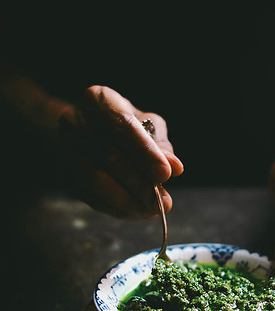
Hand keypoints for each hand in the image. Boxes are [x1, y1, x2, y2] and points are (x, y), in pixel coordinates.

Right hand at [58, 85, 183, 218]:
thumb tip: (175, 167)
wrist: (88, 129)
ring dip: (127, 201)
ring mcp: (64, 148)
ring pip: (95, 180)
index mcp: (97, 98)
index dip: (145, 152)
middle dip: (139, 183)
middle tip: (163, 202)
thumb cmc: (125, 125)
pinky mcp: (63, 174)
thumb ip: (161, 145)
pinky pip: (90, 197)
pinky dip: (116, 208)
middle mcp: (73, 120)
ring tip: (152, 210)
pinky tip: (137, 211)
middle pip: (108, 156)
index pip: (122, 126)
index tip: (166, 175)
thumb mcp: (148, 125)